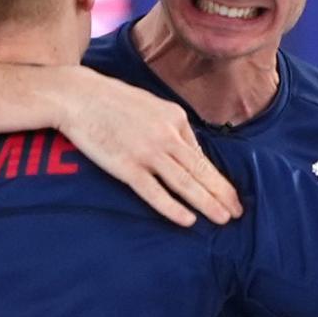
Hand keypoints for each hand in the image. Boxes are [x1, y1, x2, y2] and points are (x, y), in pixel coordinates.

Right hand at [51, 69, 242, 226]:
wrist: (78, 96)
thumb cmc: (114, 100)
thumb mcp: (153, 106)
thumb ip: (174, 128)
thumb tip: (192, 153)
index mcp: (176, 119)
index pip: (200, 155)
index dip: (218, 178)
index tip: (231, 195)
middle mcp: (166, 136)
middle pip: (200, 171)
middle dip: (222, 193)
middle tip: (239, 212)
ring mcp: (147, 153)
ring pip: (184, 183)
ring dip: (206, 203)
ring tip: (224, 218)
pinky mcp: (126, 167)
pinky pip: (154, 192)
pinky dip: (173, 207)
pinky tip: (188, 220)